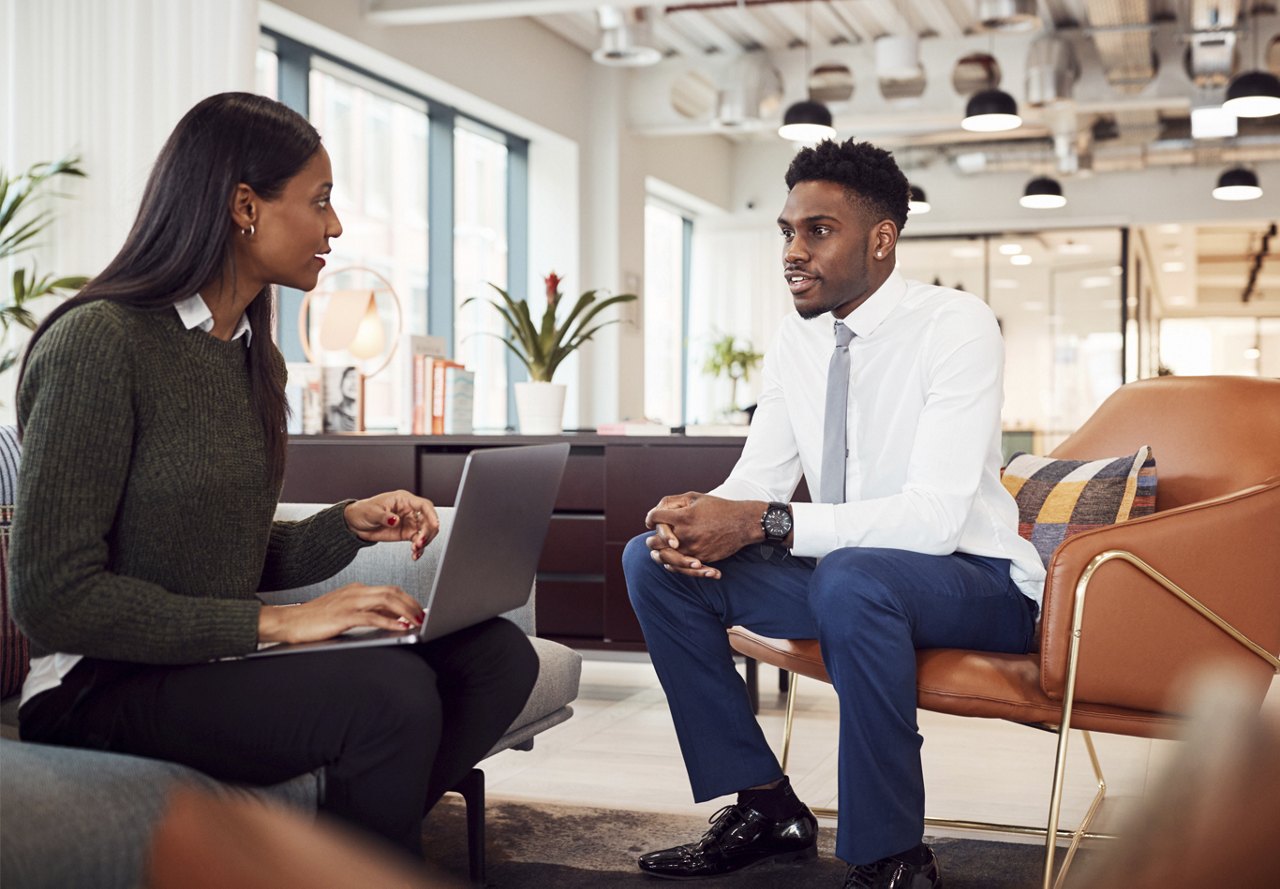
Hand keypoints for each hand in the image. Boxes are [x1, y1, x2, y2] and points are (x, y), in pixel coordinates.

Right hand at [258, 582, 425, 643]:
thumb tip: (395, 620)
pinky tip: (400, 627)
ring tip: (417, 621)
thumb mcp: (347, 613)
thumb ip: (369, 613)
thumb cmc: (316, 620)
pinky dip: (389, 621)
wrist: (288, 621)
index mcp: (357, 589)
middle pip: (392, 592)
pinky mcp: (342, 616)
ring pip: (386, 600)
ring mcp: (349, 602)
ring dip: (406, 611)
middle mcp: (355, 592)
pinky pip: (372, 616)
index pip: (390, 590)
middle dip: (412, 604)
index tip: (420, 610)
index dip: (408, 600)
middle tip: (424, 616)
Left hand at [344, 490, 438, 559]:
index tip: (435, 525)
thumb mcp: (372, 512)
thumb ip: (385, 517)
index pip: (423, 505)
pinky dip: (419, 549)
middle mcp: (409, 511)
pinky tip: (415, 554)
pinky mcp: (406, 534)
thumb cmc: (363, 511)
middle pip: (428, 520)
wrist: (356, 523)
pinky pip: (418, 541)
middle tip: (420, 542)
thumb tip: (396, 520)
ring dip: (424, 542)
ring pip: (425, 532)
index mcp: (403, 500)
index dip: (431, 514)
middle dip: (427, 532)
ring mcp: (409, 523)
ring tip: (416, 550)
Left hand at [644, 492, 764, 578]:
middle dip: (651, 539)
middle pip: (655, 542)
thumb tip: (658, 510)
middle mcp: (685, 534)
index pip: (655, 518)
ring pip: (666, 558)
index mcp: (683, 517)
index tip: (650, 520)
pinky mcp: (701, 559)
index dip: (650, 518)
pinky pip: (681, 567)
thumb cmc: (719, 508)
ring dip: (659, 555)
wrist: (742, 524)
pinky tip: (669, 562)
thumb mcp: (696, 497)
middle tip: (650, 539)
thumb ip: (674, 502)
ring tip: (655, 554)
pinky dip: (674, 565)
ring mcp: (693, 549)